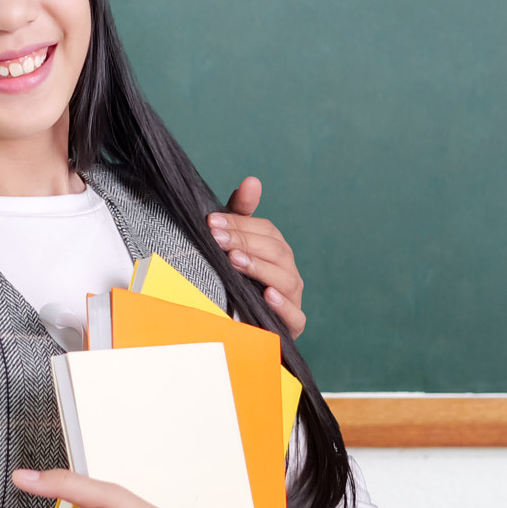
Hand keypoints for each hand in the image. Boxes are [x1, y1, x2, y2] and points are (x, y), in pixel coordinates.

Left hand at [209, 177, 306, 337]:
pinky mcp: (293, 324)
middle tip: (218, 240)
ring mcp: (292, 296)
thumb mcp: (234, 245)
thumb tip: (252, 180)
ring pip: (285, 278)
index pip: (265, 230)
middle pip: (275, 250)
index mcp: (276, 249)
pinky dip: (283, 305)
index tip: (211, 223)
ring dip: (260, 268)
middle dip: (244, 243)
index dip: (239, 225)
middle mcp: (287, 269)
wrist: (242, 326)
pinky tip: (267, 295)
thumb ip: (240, 214)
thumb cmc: (238, 280)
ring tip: (236, 261)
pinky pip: (295, 314)